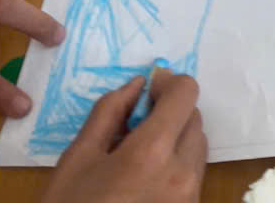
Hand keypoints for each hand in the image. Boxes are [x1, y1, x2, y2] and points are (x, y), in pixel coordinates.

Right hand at [41, 70, 205, 202]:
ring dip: (176, 141)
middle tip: (137, 126)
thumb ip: (108, 112)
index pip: (186, 93)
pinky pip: (193, 177)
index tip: (150, 90)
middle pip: (194, 120)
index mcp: (152, 153)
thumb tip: (137, 84)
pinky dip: (177, 167)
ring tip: (139, 158)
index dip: (168, 83)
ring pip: (197, 149)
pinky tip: (145, 182)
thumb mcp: (77, 160)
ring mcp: (190, 199)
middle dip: (170, 113)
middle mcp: (181, 174)